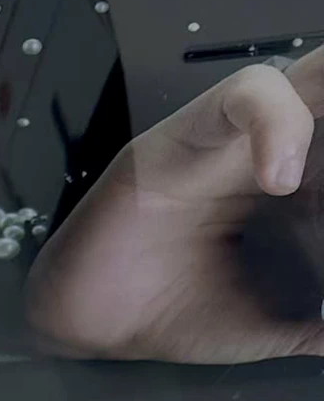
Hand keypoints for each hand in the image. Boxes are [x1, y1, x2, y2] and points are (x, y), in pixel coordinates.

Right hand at [25, 51, 323, 361]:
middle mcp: (296, 148)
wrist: (99, 323)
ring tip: (321, 167)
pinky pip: (250, 94)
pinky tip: (280, 175)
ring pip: (319, 76)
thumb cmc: (180, 308)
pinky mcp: (196, 129)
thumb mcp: (284, 325)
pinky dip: (275, 124)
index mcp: (322, 186)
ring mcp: (249, 133)